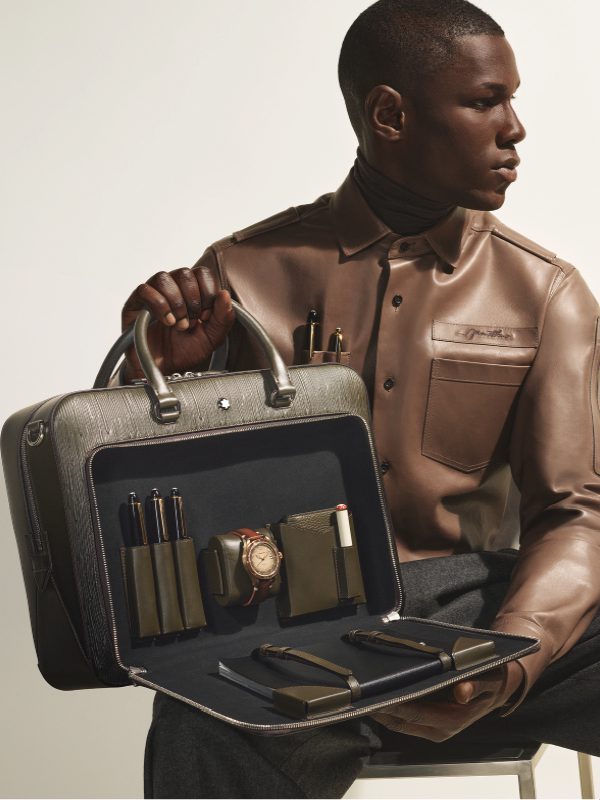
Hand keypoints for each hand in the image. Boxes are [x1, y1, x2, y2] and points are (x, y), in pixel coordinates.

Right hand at [121, 268, 234, 378]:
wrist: (163, 371)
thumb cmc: (184, 352)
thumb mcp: (211, 338)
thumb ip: (223, 318)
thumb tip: (224, 294)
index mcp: (192, 292)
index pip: (202, 273)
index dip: (208, 292)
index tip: (206, 316)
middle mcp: (172, 289)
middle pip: (185, 273)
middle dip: (193, 300)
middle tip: (191, 323)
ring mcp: (152, 294)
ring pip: (164, 278)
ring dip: (176, 303)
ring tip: (178, 324)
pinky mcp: (134, 304)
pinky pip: (145, 290)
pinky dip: (159, 306)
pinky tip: (167, 321)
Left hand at [370, 660, 523, 742]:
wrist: (497, 686)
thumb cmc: (491, 679)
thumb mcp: (488, 676)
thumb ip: (475, 683)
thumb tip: (462, 691)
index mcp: (452, 719)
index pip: (414, 713)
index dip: (393, 706)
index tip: (375, 696)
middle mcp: (439, 728)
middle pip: (400, 722)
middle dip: (379, 710)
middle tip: (358, 695)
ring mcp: (432, 727)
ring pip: (398, 723)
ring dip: (380, 710)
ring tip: (361, 694)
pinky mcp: (427, 722)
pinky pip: (403, 719)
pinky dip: (389, 709)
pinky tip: (378, 694)